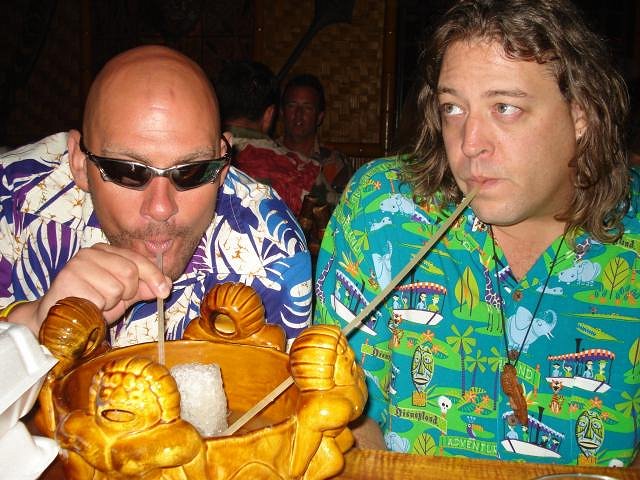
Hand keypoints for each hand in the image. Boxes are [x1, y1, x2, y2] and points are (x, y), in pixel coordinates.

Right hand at [32, 243, 170, 328]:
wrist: (61, 318)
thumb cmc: (92, 303)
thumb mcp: (124, 295)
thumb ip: (144, 288)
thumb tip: (167, 284)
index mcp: (106, 251)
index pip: (137, 259)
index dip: (154, 276)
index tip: (164, 291)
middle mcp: (91, 253)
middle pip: (129, 272)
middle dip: (128, 292)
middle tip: (114, 300)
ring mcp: (78, 264)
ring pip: (116, 288)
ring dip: (111, 303)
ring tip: (98, 303)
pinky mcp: (68, 279)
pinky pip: (100, 299)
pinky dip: (98, 308)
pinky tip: (87, 306)